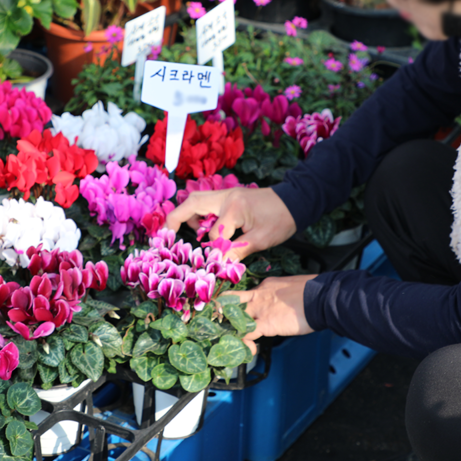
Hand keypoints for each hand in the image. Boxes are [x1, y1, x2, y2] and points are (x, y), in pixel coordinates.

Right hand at [165, 186, 296, 261]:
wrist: (295, 200)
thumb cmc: (281, 219)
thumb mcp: (261, 239)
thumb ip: (237, 252)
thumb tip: (219, 266)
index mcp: (233, 207)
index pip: (213, 234)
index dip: (213, 253)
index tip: (211, 266)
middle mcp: (225, 196)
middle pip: (190, 204)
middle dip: (175, 219)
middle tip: (164, 236)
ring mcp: (226, 194)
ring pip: (196, 200)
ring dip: (187, 215)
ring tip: (189, 234)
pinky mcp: (229, 197)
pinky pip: (206, 203)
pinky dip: (199, 214)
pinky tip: (204, 228)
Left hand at [234, 275, 317, 353]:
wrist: (320, 298)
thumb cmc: (313, 293)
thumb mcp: (292, 288)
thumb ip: (283, 297)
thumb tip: (287, 305)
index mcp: (265, 286)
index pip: (245, 296)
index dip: (241, 306)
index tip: (243, 315)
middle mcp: (257, 295)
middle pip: (232, 303)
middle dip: (225, 313)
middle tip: (226, 325)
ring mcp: (259, 309)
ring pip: (234, 318)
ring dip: (231, 330)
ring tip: (233, 340)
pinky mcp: (264, 323)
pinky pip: (246, 335)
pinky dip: (244, 344)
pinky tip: (249, 350)